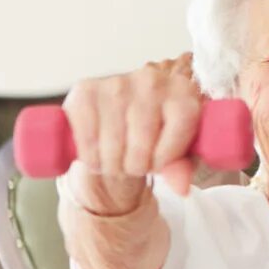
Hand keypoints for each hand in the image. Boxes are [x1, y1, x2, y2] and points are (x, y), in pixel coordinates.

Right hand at [61, 60, 206, 207]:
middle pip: (141, 145)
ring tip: (116, 162)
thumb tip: (180, 186)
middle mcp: (152, 81)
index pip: (178, 134)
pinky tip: (97, 155)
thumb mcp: (179, 153)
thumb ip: (182, 168)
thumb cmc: (158, 135)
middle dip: (136, 166)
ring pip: (112, 145)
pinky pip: (86, 138)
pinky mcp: (85, 91)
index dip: (164, 159)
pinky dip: (90, 156)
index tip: (158, 164)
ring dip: (112, 165)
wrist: (122, 117)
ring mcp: (117, 83)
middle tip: (134, 165)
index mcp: (183, 92)